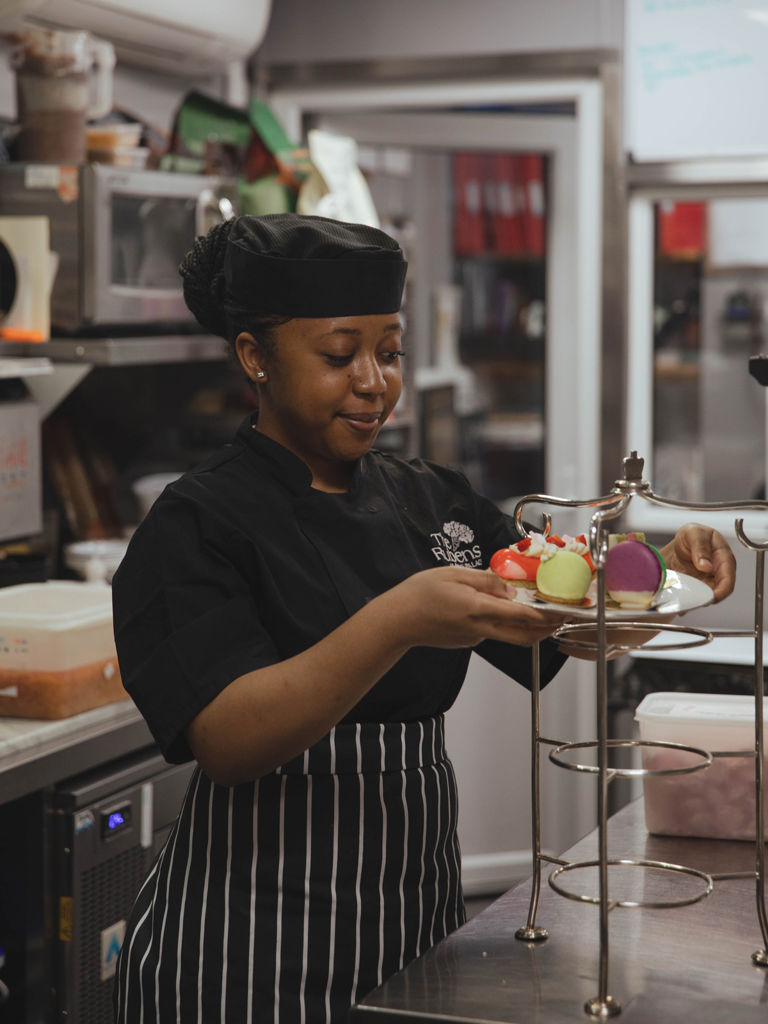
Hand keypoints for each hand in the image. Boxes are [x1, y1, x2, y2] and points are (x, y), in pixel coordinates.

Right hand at [390, 566, 568, 648]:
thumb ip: (486, 581)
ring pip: (509, 635)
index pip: (522, 616)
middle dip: (546, 629)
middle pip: (524, 636)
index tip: (563, 611)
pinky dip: (503, 623)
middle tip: (561, 618)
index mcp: (478, 609)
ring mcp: (474, 639)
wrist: (398, 621)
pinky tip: (498, 608)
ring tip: (536, 609)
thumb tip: (509, 589)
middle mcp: (480, 629)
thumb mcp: (454, 574)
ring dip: (526, 626)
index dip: (546, 616)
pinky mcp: (467, 642)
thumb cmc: (420, 594)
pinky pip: (492, 632)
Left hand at [659, 522, 735, 602]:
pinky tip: (679, 605)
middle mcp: (718, 573)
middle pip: (717, 592)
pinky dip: (687, 601)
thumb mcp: (694, 534)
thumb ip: (700, 547)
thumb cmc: (692, 535)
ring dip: (695, 601)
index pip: (728, 579)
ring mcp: (707, 581)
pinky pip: (693, 597)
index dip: (722, 591)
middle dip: (706, 599)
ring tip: (684, 603)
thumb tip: (706, 565)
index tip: (712, 597)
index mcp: (723, 558)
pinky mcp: (697, 587)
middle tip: (693, 601)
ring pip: (704, 597)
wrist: (681, 542)